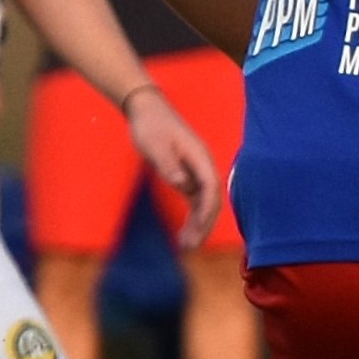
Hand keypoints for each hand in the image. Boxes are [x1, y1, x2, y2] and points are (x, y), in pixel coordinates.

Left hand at [124, 87, 227, 245]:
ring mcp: (196, 171)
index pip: (211, 188)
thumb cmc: (150, 126)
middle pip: (211, 200)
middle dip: (204, 225)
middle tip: (190, 247)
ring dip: (198, 225)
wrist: (146, 111)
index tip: (197, 230)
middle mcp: (202, 166)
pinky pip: (195, 201)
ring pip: (204, 203)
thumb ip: (168, 164)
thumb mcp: (155, 144)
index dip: (207, 210)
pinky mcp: (186, 175)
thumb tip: (182, 184)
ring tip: (186, 247)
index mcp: (199, 157)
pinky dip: (192, 217)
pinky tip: (184, 233)